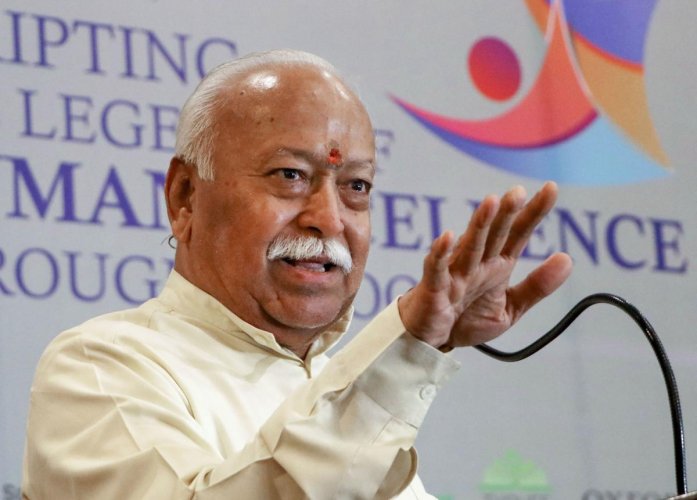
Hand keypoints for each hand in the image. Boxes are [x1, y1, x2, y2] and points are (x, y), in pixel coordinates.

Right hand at [398, 182, 572, 349]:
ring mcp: (455, 273)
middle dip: (506, 212)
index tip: (551, 188)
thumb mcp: (511, 307)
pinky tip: (447, 238)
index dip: (534, 212)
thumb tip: (567, 259)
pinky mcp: (434, 288)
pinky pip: (436, 269)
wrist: (432, 341)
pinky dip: (440, 253)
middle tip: (519, 191)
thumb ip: (537, 285)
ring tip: (492, 203)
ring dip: (480, 224)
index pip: (518, 233)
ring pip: (470, 245)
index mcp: (497, 265)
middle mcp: (477, 263)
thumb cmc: (466, 319)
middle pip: (494, 233)